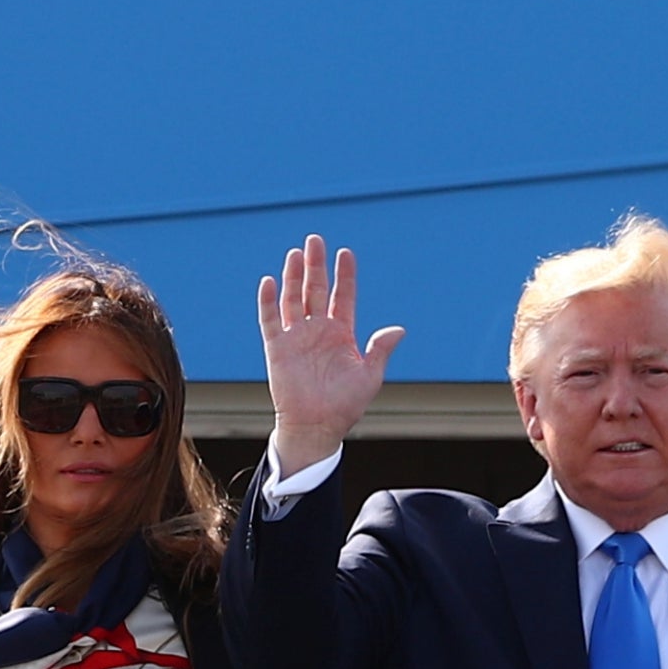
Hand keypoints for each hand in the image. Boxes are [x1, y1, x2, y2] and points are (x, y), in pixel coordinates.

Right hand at [258, 234, 405, 476]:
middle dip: (316, 265)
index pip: (343, 296)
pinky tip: (270, 281)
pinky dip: (268, 301)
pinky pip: (270, 321)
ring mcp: (297, 338)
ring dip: (293, 277)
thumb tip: (398, 329)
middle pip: (316, 289)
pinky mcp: (277, 349)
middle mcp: (318, 331)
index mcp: (341, 334)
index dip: (345, 275)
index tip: (345, 253)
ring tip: (295, 253)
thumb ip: (380, 350)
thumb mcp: (369, 376)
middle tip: (315, 240)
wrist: (316, 428)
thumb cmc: (344, 407)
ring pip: (293, 299)